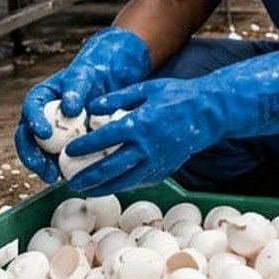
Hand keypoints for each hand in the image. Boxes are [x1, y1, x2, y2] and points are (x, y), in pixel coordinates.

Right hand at [14, 27, 149, 183]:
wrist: (108, 82)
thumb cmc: (93, 75)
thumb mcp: (84, 76)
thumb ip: (75, 89)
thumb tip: (70, 110)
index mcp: (41, 98)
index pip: (31, 109)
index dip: (34, 122)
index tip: (44, 133)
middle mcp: (41, 118)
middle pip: (27, 138)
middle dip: (30, 155)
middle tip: (40, 166)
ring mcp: (51, 134)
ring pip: (40, 153)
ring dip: (43, 167)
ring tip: (53, 177)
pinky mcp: (64, 146)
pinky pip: (60, 159)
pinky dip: (63, 169)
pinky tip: (72, 176)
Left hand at [63, 47, 278, 195]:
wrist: (210, 113)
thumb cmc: (178, 96)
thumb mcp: (147, 89)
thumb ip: (118, 98)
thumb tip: (92, 107)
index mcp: (140, 124)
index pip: (104, 139)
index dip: (84, 147)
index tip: (69, 151)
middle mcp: (147, 146)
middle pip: (110, 167)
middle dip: (88, 176)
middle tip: (70, 181)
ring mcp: (157, 161)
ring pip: (124, 180)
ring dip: (102, 187)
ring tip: (85, 190)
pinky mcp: (166, 169)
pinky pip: (140, 181)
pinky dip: (123, 184)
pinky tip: (111, 185)